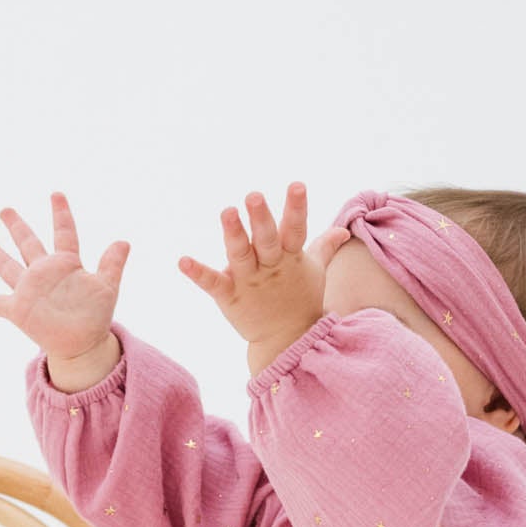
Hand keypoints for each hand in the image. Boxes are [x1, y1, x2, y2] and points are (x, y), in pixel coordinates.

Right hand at [0, 191, 129, 358]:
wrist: (82, 344)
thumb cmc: (95, 315)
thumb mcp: (107, 288)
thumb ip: (112, 265)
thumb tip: (124, 242)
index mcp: (66, 263)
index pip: (64, 233)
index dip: (60, 214)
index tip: (56, 193)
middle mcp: (43, 272)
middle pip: (27, 243)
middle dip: (17, 226)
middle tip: (5, 209)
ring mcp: (28, 290)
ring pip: (7, 266)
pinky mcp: (18, 310)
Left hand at [178, 183, 348, 349]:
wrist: (288, 341)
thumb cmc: (300, 300)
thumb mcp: (315, 271)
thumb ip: (325, 246)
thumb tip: (343, 230)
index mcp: (290, 257)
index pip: (296, 228)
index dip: (297, 208)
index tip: (297, 185)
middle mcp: (270, 266)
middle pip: (267, 239)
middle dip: (261, 218)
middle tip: (253, 195)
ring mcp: (250, 282)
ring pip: (241, 255)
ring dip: (233, 234)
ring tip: (226, 211)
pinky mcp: (230, 297)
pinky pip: (213, 284)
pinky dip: (198, 273)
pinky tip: (182, 261)